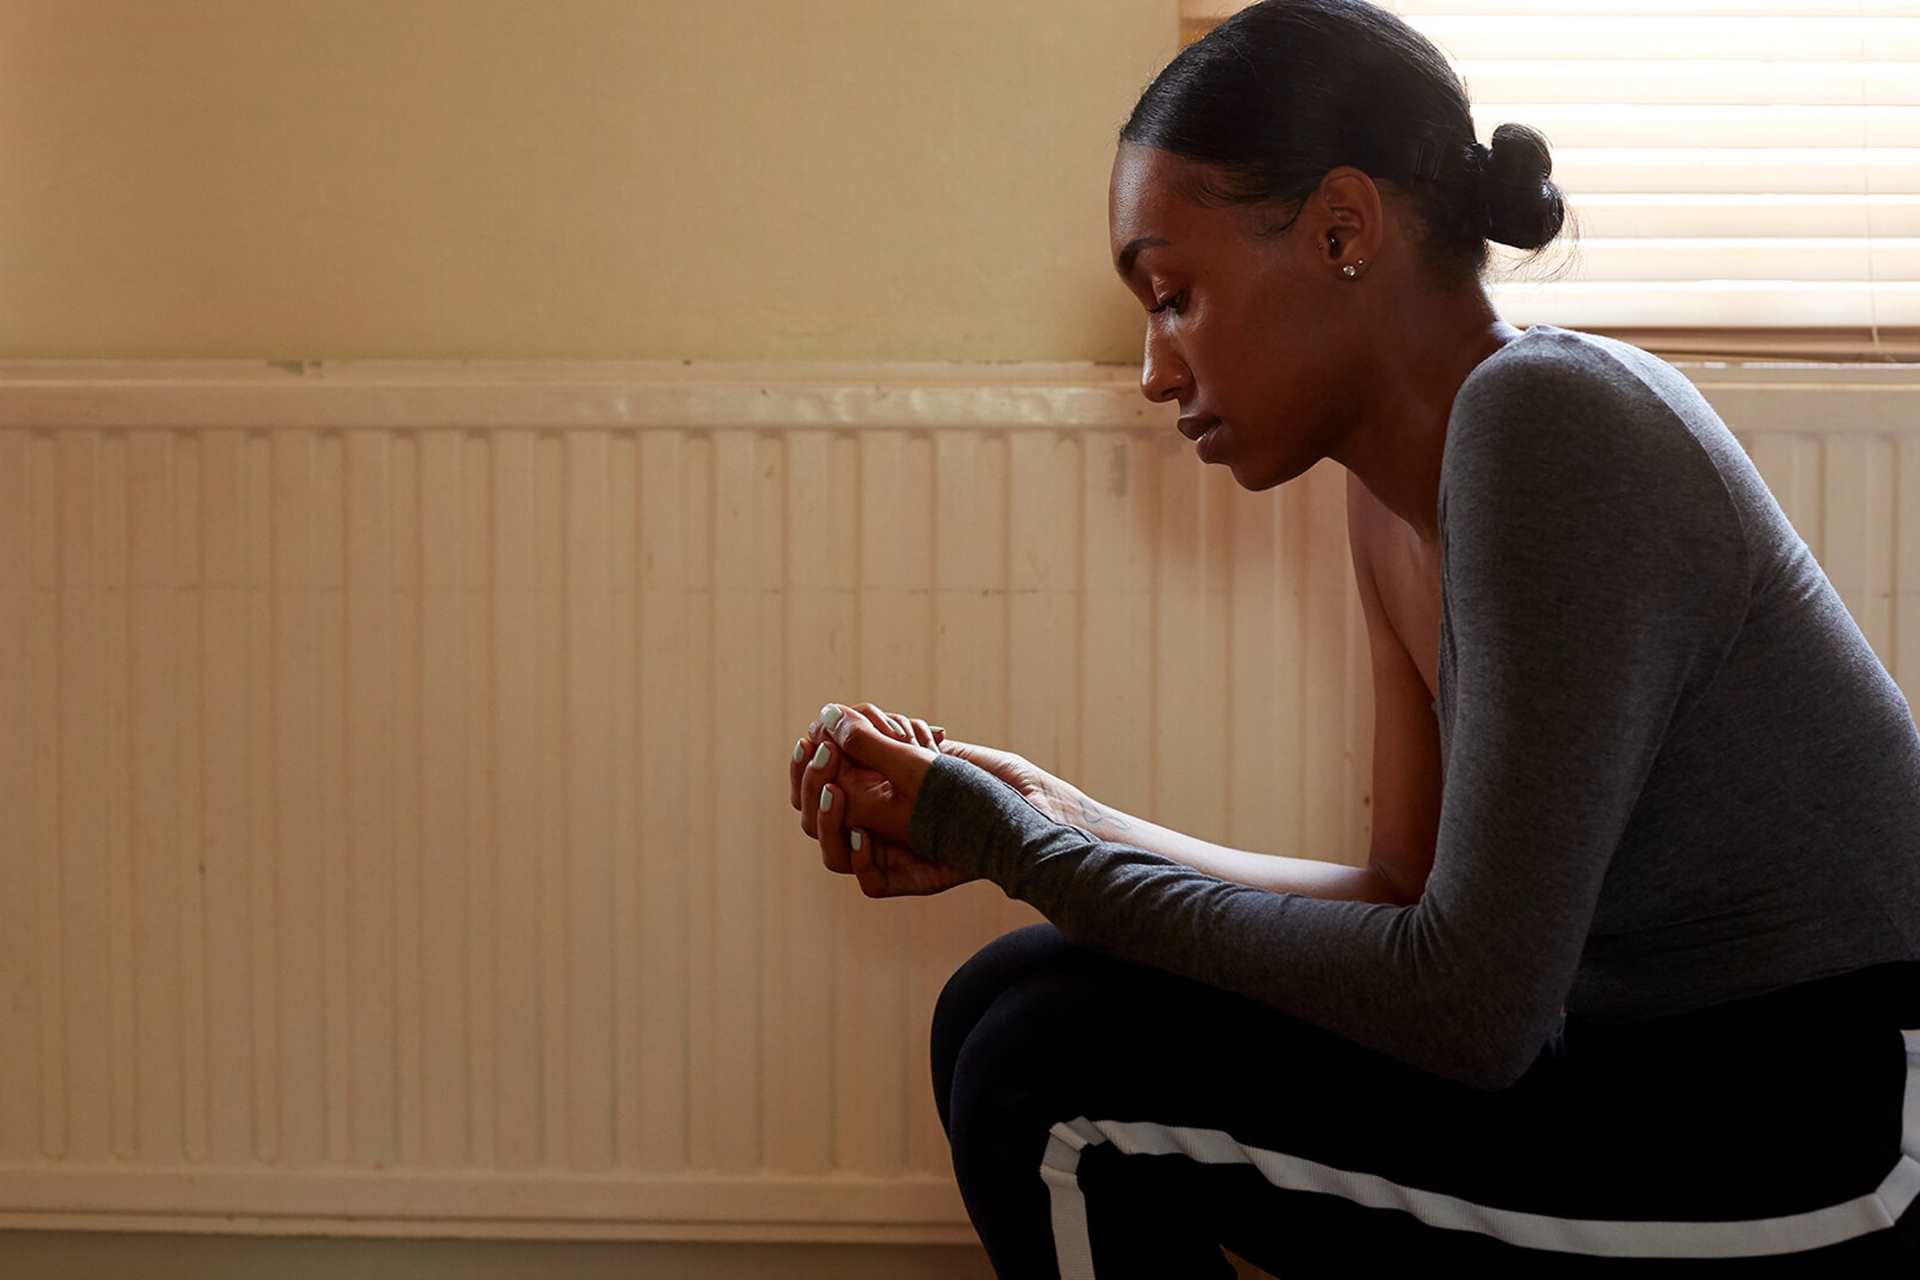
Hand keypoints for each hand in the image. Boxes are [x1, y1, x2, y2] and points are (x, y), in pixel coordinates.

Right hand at [804, 703, 960, 897]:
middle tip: (824, 757)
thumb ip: (874, 742)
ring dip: (827, 823)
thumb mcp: (919, 754)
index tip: (808, 743)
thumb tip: (829, 715)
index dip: (804, 772)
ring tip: (834, 793)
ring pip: (835, 855)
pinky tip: (862, 834)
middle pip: (816, 823)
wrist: (1024, 812)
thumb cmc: (978, 780)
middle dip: (811, 789)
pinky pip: (872, 883)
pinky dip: (861, 859)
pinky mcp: (915, 879)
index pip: (817, 792)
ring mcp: (893, 858)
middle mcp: (874, 832)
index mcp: (869, 803)